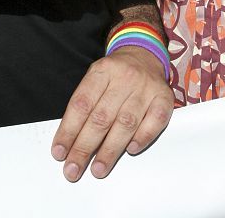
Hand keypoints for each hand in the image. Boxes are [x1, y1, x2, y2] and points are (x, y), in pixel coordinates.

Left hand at [51, 46, 173, 180]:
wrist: (144, 55)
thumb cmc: (115, 75)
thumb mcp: (96, 78)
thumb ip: (86, 105)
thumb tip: (70, 142)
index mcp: (102, 70)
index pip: (82, 104)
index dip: (68, 130)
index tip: (59, 153)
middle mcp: (125, 77)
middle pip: (101, 117)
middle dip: (84, 147)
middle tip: (73, 170)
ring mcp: (146, 87)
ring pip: (126, 122)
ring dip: (110, 150)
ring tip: (98, 169)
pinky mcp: (164, 97)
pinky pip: (155, 120)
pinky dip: (143, 138)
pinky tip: (131, 150)